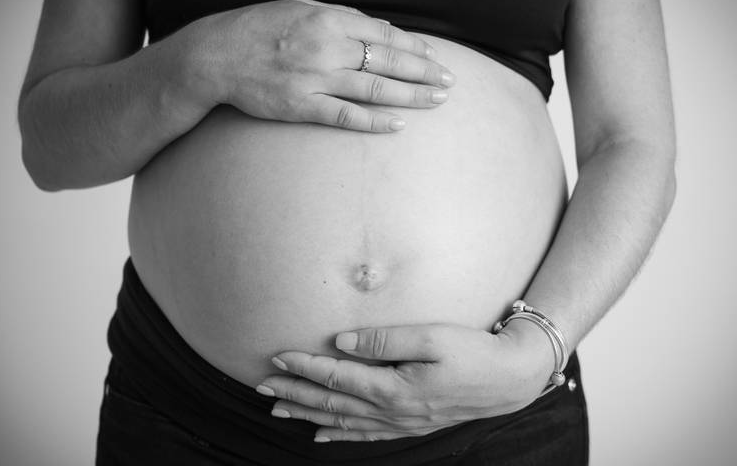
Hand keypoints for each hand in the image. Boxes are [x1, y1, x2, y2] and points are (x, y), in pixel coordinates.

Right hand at [184, 0, 455, 131]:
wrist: (217, 56)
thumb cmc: (259, 27)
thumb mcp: (301, 7)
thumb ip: (342, 16)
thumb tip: (380, 27)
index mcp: (329, 19)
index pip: (384, 35)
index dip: (414, 46)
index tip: (434, 56)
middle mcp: (327, 48)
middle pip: (388, 61)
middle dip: (424, 71)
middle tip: (449, 82)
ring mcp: (315, 79)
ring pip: (374, 88)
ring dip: (411, 95)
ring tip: (437, 101)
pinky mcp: (302, 107)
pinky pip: (346, 116)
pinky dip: (374, 121)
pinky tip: (399, 125)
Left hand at [256, 321, 554, 441]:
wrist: (511, 379)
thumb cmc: (474, 352)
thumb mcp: (430, 336)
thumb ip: (383, 339)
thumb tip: (341, 341)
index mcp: (393, 388)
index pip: (336, 377)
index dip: (303, 367)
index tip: (276, 357)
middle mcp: (392, 411)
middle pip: (332, 403)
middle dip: (294, 395)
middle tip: (261, 389)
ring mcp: (401, 423)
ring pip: (343, 421)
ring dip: (309, 415)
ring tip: (279, 412)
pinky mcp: (411, 424)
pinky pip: (365, 435)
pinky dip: (339, 435)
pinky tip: (323, 436)